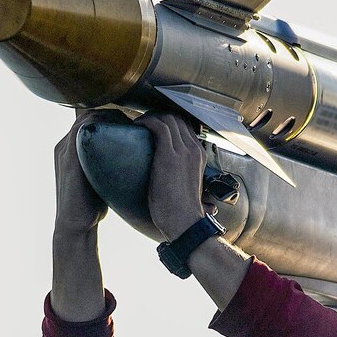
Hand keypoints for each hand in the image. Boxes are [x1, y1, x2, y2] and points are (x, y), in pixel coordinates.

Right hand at [53, 109, 130, 233]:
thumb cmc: (92, 206)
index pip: (90, 120)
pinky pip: (82, 131)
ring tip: (131, 122)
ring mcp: (64, 150)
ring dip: (109, 116)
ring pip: (86, 119)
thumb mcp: (100, 178)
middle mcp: (64, 145)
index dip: (111, 116)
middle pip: (88, 114)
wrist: (75, 226)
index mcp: (71, 148)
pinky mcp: (68, 158)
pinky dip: (101, 126)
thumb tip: (133, 159)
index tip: (132, 121)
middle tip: (135, 119)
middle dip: (112, 113)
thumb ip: (108, 165)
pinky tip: (121, 129)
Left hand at [139, 111, 207, 241]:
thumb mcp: (187, 186)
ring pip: (167, 118)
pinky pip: (158, 126)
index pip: (185, 126)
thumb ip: (182, 176)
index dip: (168, 121)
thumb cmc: (182, 211)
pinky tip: (136, 128)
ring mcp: (183, 151)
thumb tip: (175, 182)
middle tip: (142, 123)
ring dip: (149, 117)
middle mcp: (194, 149)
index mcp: (199, 155)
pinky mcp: (169, 156)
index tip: (153, 126)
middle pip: (176, 118)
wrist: (185, 221)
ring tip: (137, 124)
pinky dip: (145, 122)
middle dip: (157, 115)